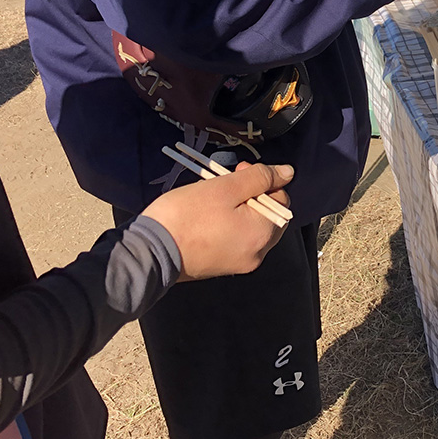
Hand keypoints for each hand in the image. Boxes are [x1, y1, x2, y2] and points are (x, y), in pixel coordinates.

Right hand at [141, 161, 292, 279]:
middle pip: (267, 215)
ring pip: (250, 226)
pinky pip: (235, 239)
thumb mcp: (225, 188)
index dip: (263, 181)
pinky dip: (228, 224)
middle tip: (225, 183)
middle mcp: (257, 254)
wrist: (149, 253)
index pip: (280, 200)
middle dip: (251, 194)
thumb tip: (288, 173)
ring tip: (213, 198)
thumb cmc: (188, 216)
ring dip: (238, 208)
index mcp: (263, 234)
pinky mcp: (221, 267)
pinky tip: (206, 216)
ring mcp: (239, 263)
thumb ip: (260, 178)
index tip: (238, 171)